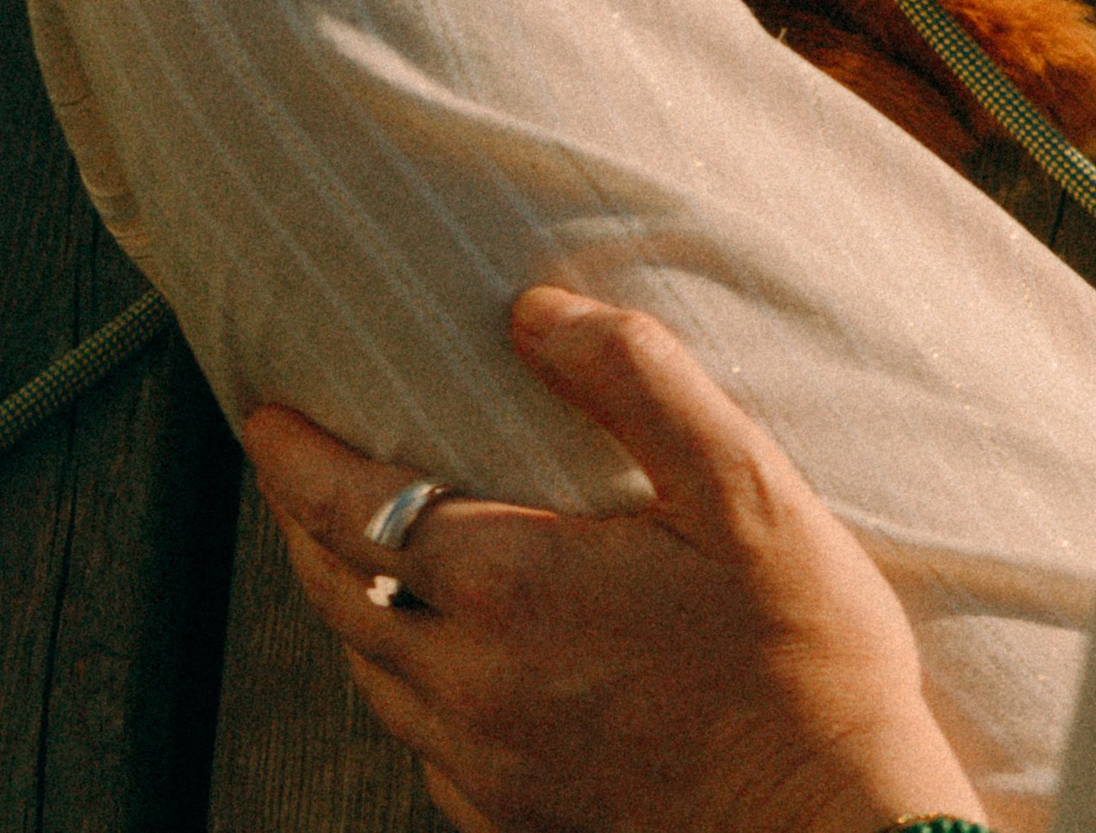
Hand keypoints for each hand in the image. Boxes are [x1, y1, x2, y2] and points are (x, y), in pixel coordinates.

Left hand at [244, 285, 984, 832]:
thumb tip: (536, 313)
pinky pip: (422, 742)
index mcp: (513, 586)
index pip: (351, 511)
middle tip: (298, 468)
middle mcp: (473, 684)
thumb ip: (636, 380)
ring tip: (364, 547)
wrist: (830, 824)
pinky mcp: (516, 819)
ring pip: (372, 675)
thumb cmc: (800, 649)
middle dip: (304, 524)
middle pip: (337, 594)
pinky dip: (407, 682)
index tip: (265, 416)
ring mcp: (488, 765)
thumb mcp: (741, 484)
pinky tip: (449, 656)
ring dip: (350, 601)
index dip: (293, 460)